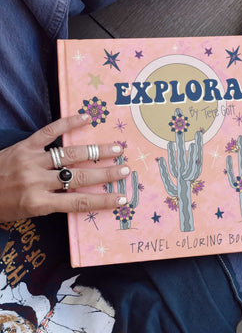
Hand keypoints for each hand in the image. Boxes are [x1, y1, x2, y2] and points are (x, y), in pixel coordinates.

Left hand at [0, 114, 129, 221]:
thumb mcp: (26, 213)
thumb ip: (52, 203)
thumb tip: (80, 195)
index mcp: (38, 203)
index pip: (79, 203)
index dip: (103, 201)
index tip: (122, 199)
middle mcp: (37, 181)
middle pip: (80, 177)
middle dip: (106, 174)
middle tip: (125, 169)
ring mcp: (31, 160)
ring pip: (70, 155)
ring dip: (96, 151)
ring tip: (116, 148)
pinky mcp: (24, 145)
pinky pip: (49, 132)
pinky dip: (68, 124)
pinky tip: (86, 118)